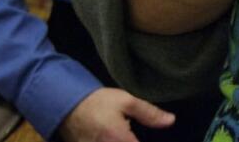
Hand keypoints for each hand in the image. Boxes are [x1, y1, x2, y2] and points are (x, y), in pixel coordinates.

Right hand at [58, 87, 173, 141]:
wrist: (67, 105)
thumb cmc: (99, 102)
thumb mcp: (126, 101)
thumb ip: (149, 113)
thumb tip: (171, 121)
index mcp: (119, 141)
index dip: (149, 141)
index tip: (155, 138)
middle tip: (132, 135)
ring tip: (126, 136)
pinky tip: (117, 139)